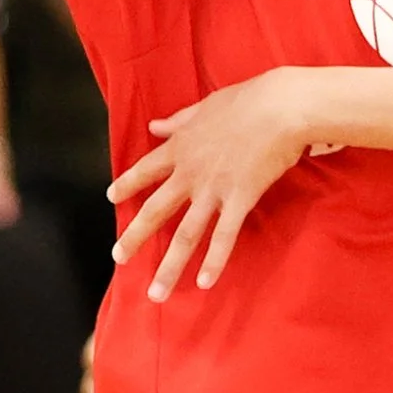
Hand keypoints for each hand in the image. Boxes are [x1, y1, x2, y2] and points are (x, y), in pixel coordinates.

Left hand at [106, 71, 316, 297]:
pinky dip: (213, 261)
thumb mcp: (206, 106)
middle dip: (134, 237)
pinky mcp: (240, 200)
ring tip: (156, 292)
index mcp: (181, 147)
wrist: (280, 107)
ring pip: (185, 235)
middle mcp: (190, 173)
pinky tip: (204, 283)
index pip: (146, 170)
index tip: (112, 198)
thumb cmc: (248, 99)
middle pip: (156, 211)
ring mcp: (213, 190)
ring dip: (169, 266)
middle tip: (117, 258)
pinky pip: (223, 237)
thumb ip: (179, 121)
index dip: (128, 185)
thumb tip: (154, 126)